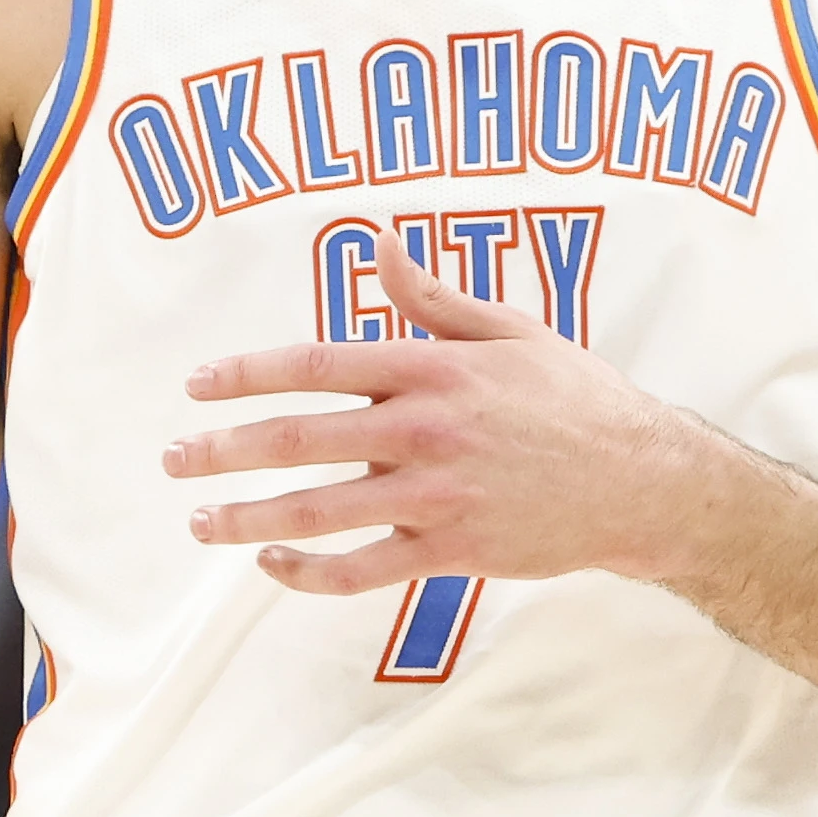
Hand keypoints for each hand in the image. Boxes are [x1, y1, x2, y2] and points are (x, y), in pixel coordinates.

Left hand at [162, 233, 718, 594]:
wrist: (643, 482)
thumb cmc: (578, 399)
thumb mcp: (511, 331)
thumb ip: (432, 298)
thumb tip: (376, 244)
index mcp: (434, 368)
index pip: (316, 365)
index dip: (247, 374)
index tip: (196, 384)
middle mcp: (425, 429)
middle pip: (299, 440)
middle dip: (224, 450)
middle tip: (174, 457)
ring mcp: (436, 495)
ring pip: (318, 511)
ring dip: (248, 517)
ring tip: (202, 519)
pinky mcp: (451, 551)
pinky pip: (361, 570)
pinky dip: (309, 573)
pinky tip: (273, 564)